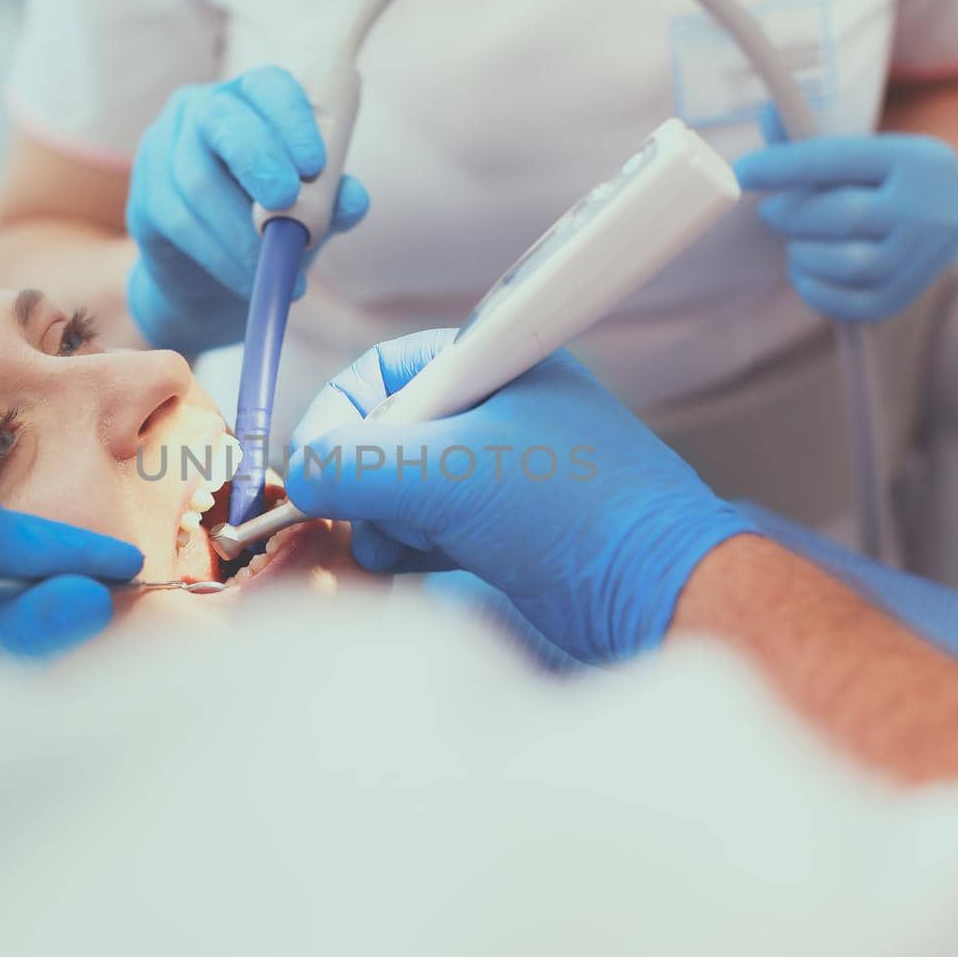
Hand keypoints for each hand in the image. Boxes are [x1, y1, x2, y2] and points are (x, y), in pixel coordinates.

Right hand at [125, 65, 369, 354]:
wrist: (215, 279)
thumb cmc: (272, 226)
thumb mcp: (311, 213)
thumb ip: (332, 202)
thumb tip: (354, 198)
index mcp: (251, 99)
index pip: (268, 86)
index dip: (291, 119)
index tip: (315, 164)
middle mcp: (200, 111)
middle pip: (220, 121)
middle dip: (257, 159)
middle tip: (287, 200)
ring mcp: (163, 149)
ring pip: (197, 181)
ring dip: (240, 230)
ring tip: (274, 268)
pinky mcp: (144, 196)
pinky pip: (179, 222)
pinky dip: (219, 256)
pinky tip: (247, 281)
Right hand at [283, 331, 753, 663]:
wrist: (655, 590)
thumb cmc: (579, 513)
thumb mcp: (450, 474)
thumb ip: (360, 464)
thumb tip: (301, 471)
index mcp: (492, 366)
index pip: (381, 373)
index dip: (339, 418)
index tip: (315, 469)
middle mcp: (496, 409)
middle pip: (385, 433)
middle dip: (364, 479)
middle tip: (368, 515)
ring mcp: (501, 469)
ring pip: (403, 485)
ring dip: (386, 518)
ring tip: (406, 544)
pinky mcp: (506, 524)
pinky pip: (431, 523)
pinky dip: (412, 543)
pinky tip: (419, 561)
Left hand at [733, 110, 957, 321]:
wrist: (936, 218)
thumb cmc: (878, 180)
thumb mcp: (857, 151)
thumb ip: (809, 139)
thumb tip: (768, 115)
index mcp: (916, 158)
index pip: (839, 159)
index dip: (784, 166)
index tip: (742, 172)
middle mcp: (931, 206)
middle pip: (847, 216)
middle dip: (795, 216)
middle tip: (770, 212)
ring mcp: (928, 256)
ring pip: (852, 264)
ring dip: (806, 256)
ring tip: (796, 245)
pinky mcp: (911, 293)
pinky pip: (855, 305)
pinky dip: (816, 292)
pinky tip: (804, 275)